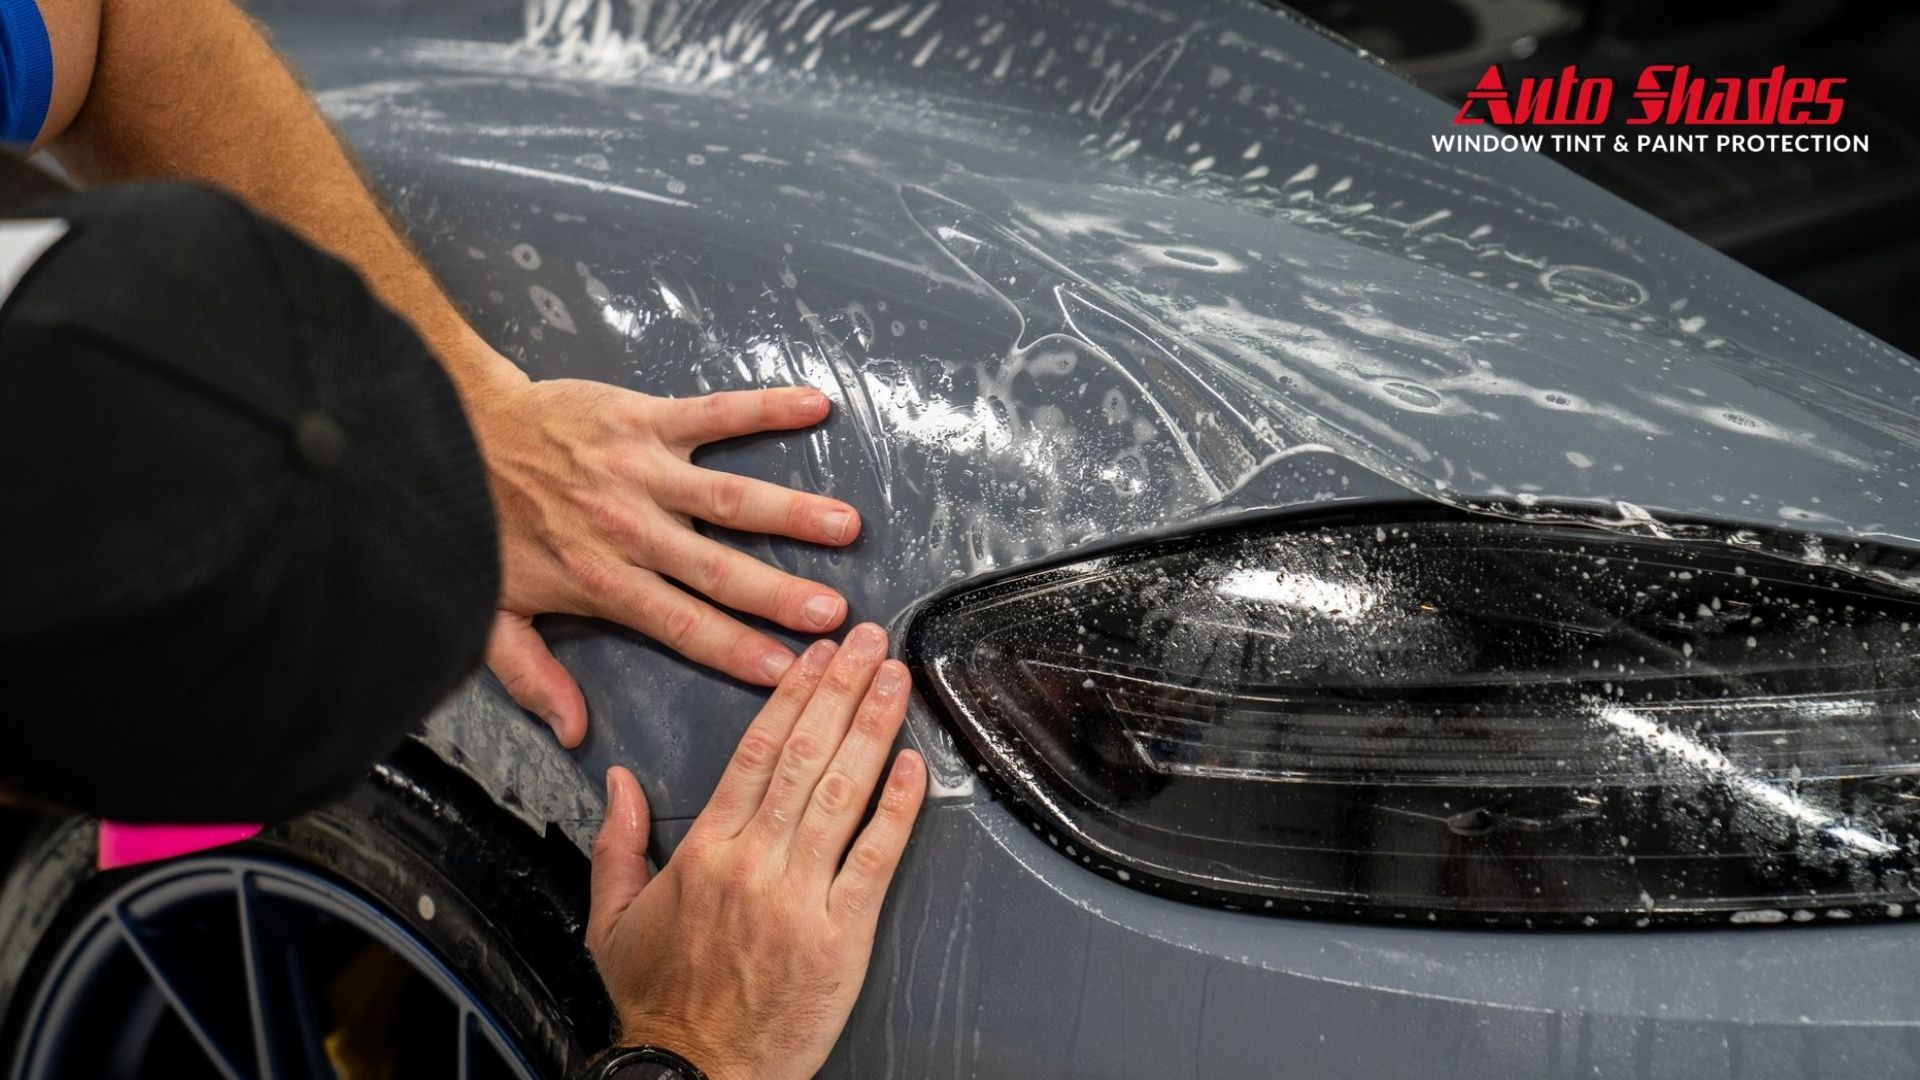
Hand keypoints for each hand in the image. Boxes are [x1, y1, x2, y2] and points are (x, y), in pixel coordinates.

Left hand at [463, 365, 861, 746]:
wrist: (455, 434)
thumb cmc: (482, 526)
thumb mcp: (490, 617)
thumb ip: (532, 676)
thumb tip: (573, 731)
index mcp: (602, 581)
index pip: (682, 625)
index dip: (736, 650)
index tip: (788, 671)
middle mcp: (631, 529)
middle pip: (719, 570)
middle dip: (781, 595)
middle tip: (837, 614)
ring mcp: (642, 470)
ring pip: (729, 496)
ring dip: (791, 511)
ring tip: (845, 525)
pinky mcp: (644, 419)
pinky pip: (714, 412)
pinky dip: (765, 407)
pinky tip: (813, 405)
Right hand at [586, 623, 928, 1078]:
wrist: (693, 1076)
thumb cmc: (660, 1004)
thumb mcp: (613, 919)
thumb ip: (618, 842)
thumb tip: (618, 782)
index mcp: (704, 853)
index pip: (754, 753)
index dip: (791, 696)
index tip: (815, 656)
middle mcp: (753, 865)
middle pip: (803, 757)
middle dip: (840, 690)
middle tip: (868, 642)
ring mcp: (799, 898)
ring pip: (841, 794)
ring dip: (873, 729)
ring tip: (895, 681)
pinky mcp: (840, 935)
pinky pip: (875, 859)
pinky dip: (898, 809)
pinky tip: (915, 767)